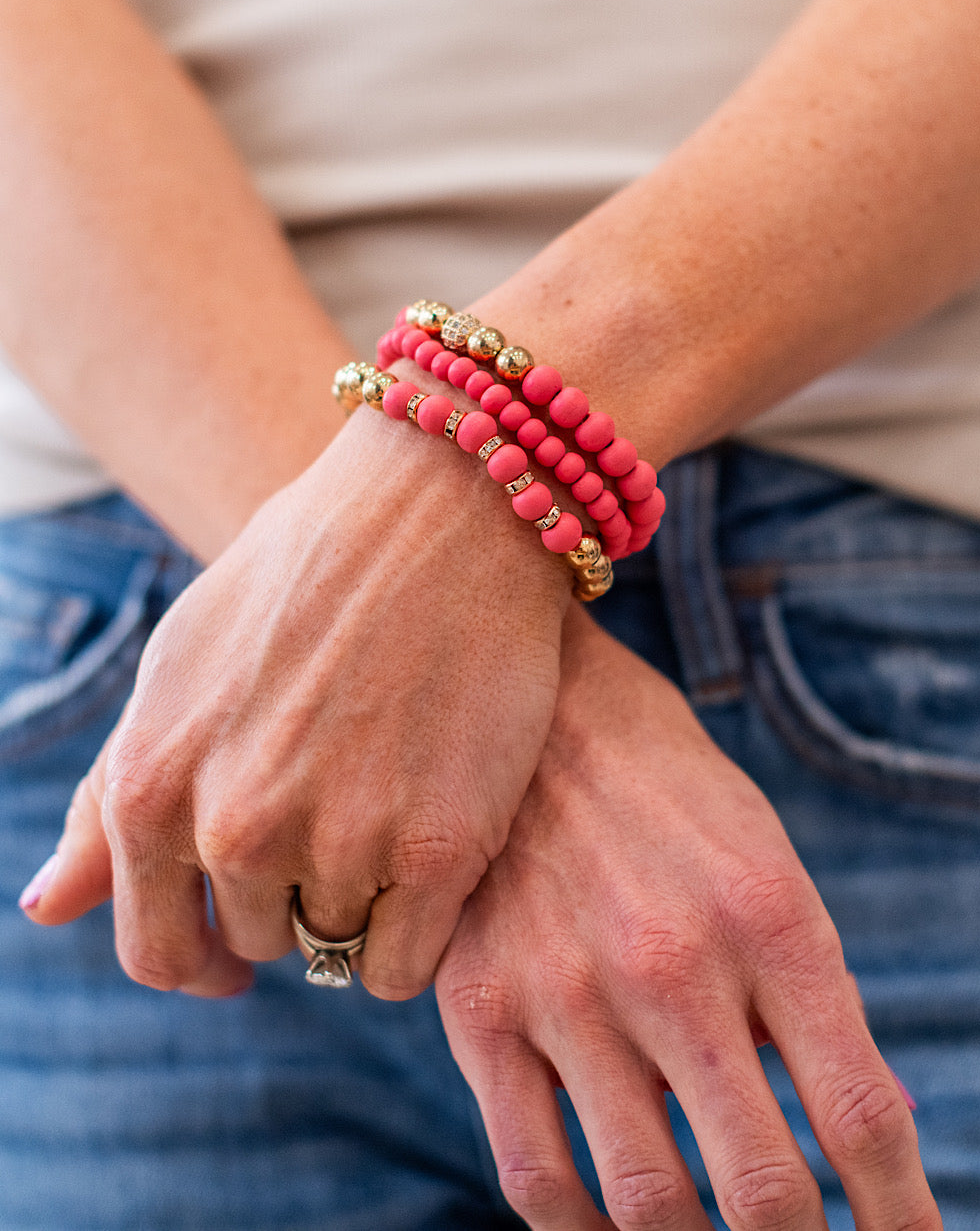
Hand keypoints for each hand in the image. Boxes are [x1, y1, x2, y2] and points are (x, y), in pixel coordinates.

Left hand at [23, 405, 568, 998]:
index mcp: (152, 785)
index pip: (157, 949)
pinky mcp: (439, 846)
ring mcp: (338, 841)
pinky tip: (430, 850)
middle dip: (292, 901)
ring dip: (360, 901)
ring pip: (337, 949)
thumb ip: (110, 799)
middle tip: (339, 817)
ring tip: (391, 798)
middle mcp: (233, 826)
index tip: (239, 955)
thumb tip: (46, 909)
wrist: (438, 510)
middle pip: (260, 945)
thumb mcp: (177, 668)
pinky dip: (417, 927)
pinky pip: (406, 962)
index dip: (202, 959)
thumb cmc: (304, 577)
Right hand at [437, 606, 940, 1230]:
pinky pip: (535, 1176)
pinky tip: (616, 1228)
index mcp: (770, 917)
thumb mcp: (768, 863)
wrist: (541, 708)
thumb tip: (870, 1128)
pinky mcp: (481, 1004)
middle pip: (766, 1192)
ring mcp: (568, 989)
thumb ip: (810, 998)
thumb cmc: (673, 792)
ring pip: (651, 1206)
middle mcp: (675, 962)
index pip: (862, 1116)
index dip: (902, 1214)